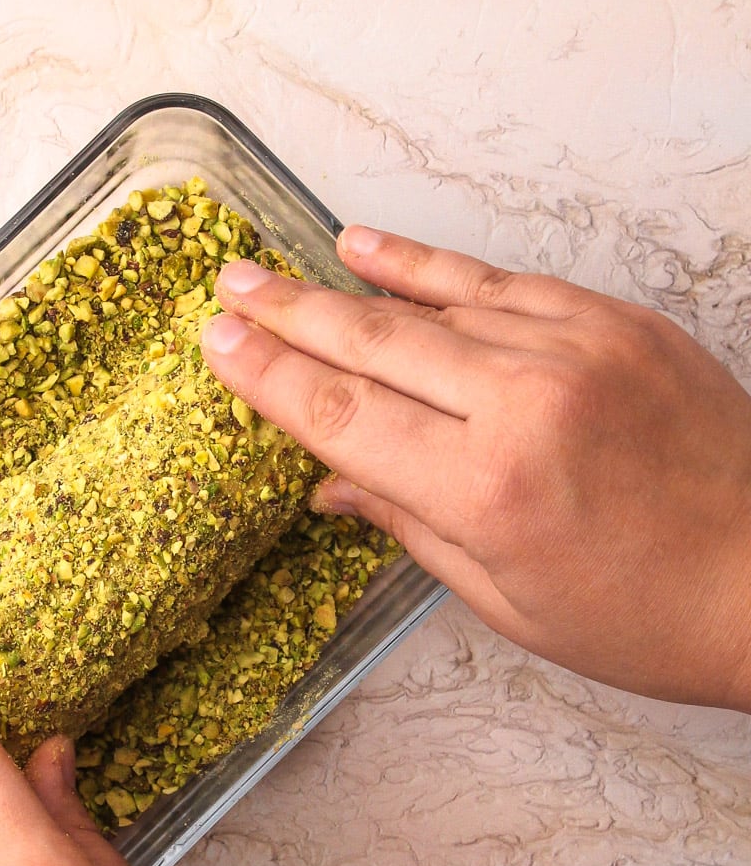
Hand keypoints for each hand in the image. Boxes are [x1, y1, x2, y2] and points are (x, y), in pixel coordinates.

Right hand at [202, 228, 750, 711]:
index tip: (218, 345)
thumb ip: (410, 527)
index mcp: (487, 490)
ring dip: (348, 285)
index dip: (269, 377)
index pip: (343, 417)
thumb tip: (334, 485)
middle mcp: (525, 404)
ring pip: (432, 302)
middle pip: (373, 344)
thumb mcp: (507, 601)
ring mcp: (576, 349)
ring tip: (281, 266)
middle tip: (229, 287)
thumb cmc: (648, 615)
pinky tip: (379, 250)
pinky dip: (435, 266)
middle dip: (289, 315)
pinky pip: (504, 281)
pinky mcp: (616, 321)